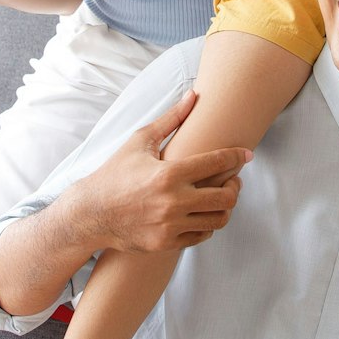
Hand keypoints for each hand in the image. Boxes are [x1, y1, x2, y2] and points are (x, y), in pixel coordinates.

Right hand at [70, 90, 251, 252]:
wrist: (91, 213)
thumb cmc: (116, 173)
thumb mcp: (141, 140)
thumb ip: (171, 118)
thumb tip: (193, 94)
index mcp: (169, 173)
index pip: (217, 162)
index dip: (237, 156)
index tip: (247, 154)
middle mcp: (173, 202)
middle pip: (226, 196)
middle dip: (236, 185)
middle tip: (233, 178)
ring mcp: (170, 226)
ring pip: (218, 219)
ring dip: (225, 206)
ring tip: (221, 195)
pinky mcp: (166, 244)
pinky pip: (202, 235)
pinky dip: (208, 223)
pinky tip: (203, 211)